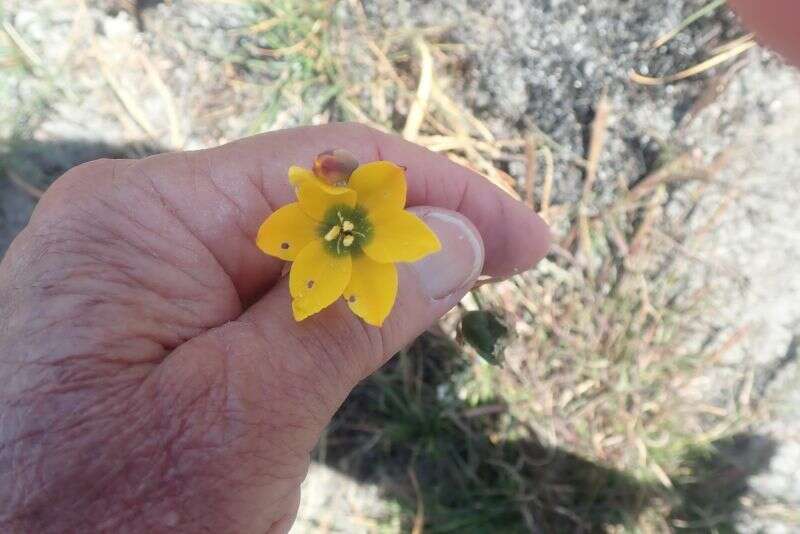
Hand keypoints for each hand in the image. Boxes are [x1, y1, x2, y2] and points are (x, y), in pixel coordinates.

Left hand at [0, 123, 548, 532]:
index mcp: (146, 219)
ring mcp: (136, 272)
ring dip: (371, 272)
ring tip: (444, 290)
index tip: (525, 239)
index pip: (327, 166)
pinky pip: (255, 294)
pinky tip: (366, 318)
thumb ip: (353, 313)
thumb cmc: (101, 520)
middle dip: (410, 230)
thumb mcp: (248, 416)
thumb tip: (455, 238)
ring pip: (288, 252)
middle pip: (309, 202)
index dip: (439, 193)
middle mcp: (136, 225)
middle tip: (505, 263)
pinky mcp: (145, 320)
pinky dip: (323, 311)